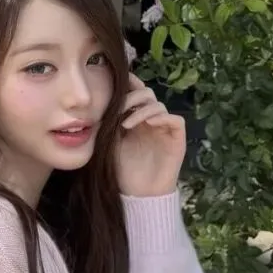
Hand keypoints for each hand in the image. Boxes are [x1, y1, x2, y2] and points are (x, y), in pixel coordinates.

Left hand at [115, 71, 185, 197]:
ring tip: (126, 124)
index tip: (116, 77)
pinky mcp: (177, 139)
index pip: (135, 94)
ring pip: (158, 105)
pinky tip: (147, 124)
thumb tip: (96, 103)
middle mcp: (151, 120)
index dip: (129, 83)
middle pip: (147, 94)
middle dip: (131, 98)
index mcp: (135, 119)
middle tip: (116, 109)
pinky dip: (161, 117)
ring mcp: (164, 129)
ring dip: (141, 110)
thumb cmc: (123, 171)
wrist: (139, 194)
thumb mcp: (110, 143)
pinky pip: (175, 120)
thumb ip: (107, 123)